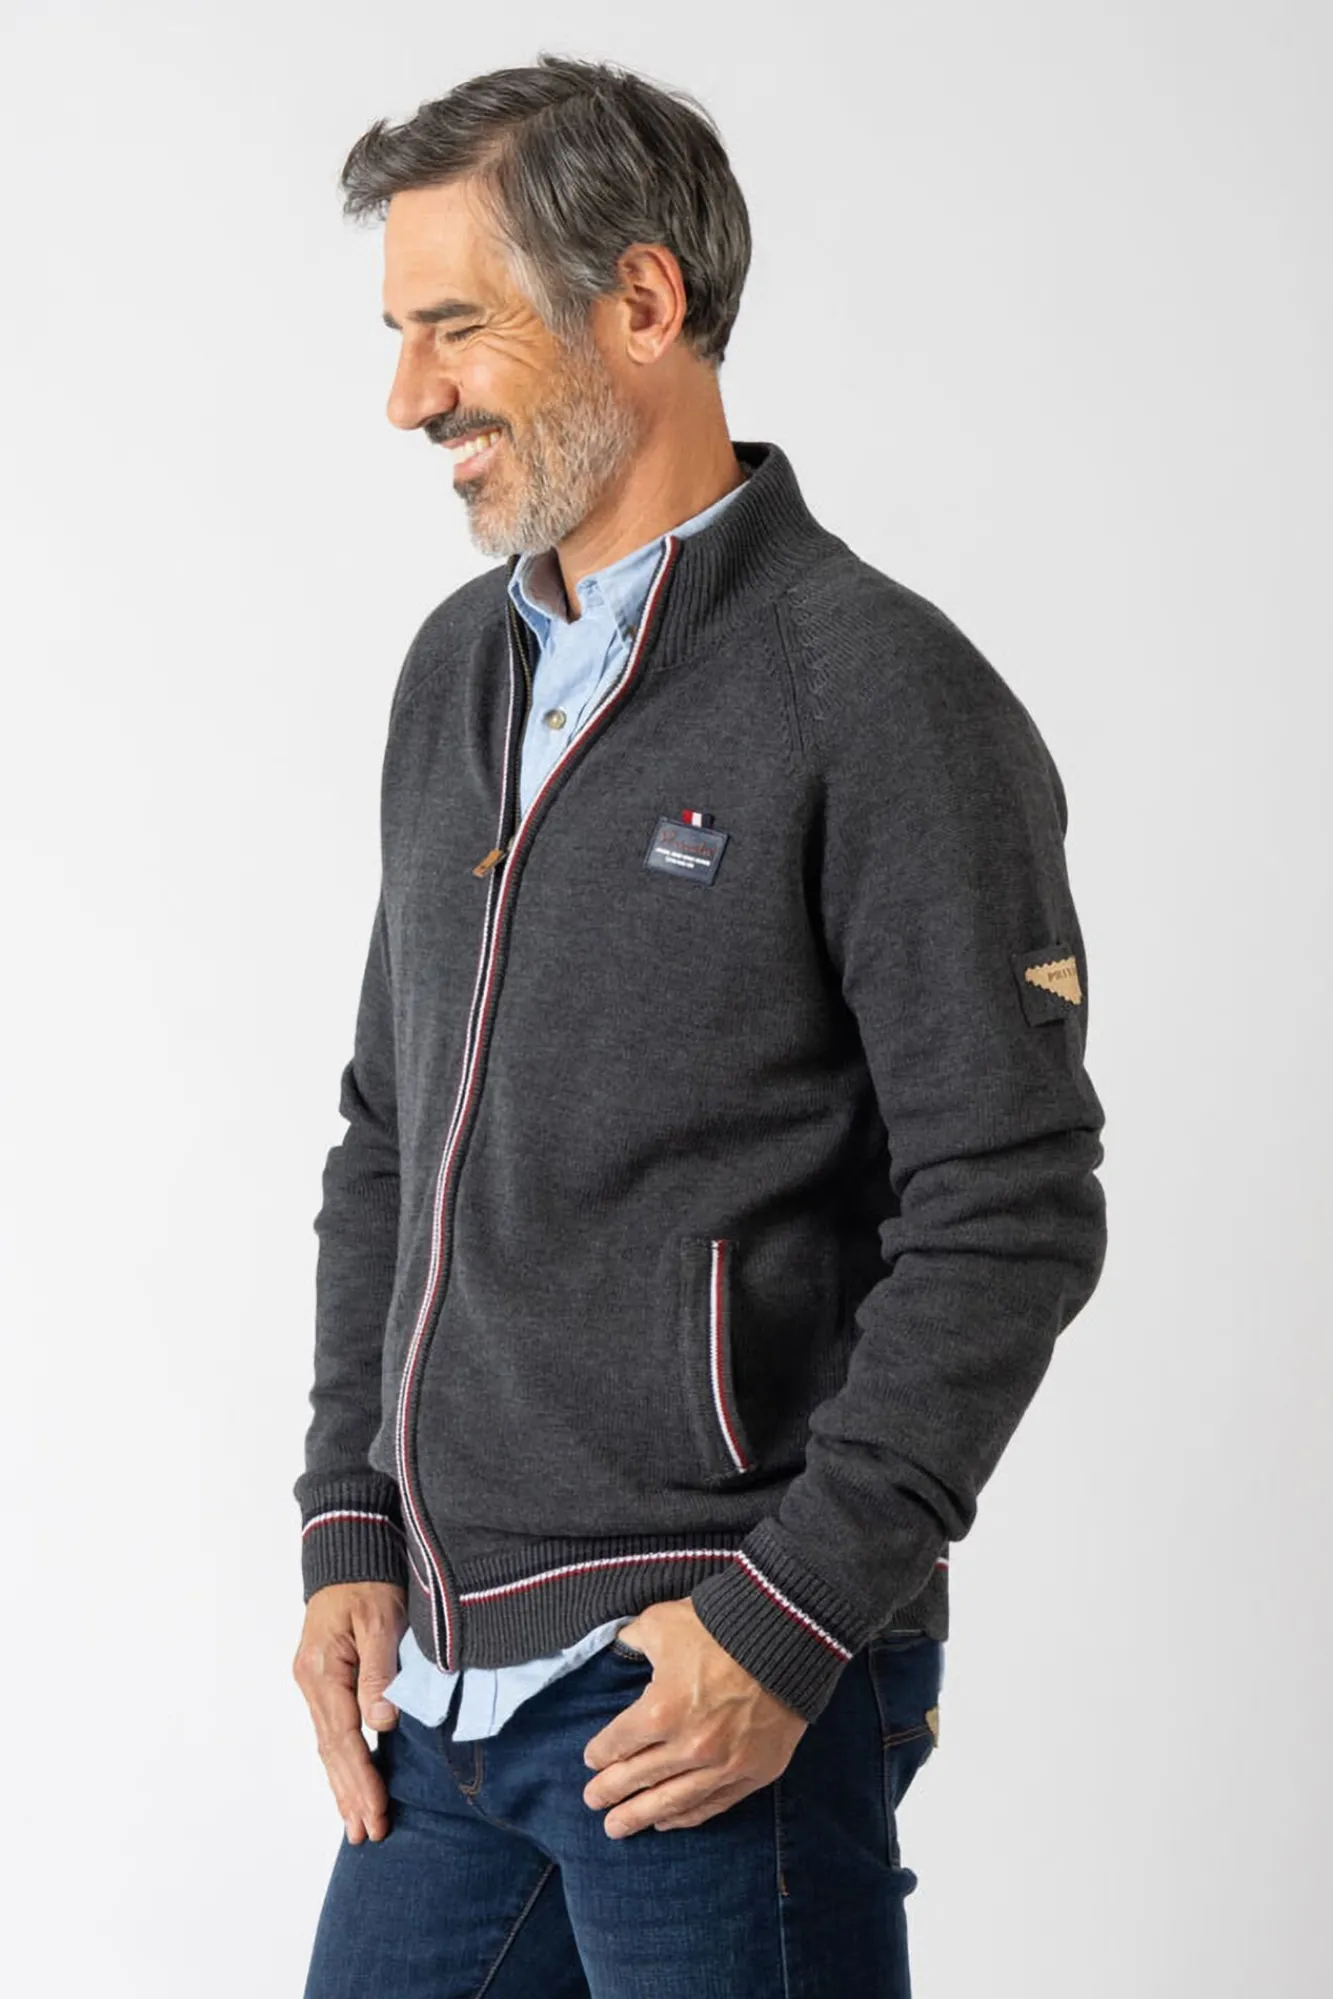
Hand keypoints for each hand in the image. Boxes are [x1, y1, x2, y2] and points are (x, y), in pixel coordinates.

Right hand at [292, 1581, 407, 1843]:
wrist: (349, 1552)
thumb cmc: (367, 1581)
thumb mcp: (381, 1619)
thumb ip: (380, 1670)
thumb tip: (382, 1722)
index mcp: (322, 1670)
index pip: (344, 1736)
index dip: (361, 1777)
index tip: (376, 1811)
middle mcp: (312, 1682)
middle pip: (332, 1750)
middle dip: (350, 1794)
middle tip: (369, 1833)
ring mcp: (315, 1683)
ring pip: (330, 1745)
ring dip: (344, 1785)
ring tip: (358, 1824)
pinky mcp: (325, 1680)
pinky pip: (333, 1731)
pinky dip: (343, 1762)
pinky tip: (351, 1784)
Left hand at [581, 1597, 806, 1836]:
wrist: (788, 1634)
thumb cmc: (719, 1626)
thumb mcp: (662, 1622)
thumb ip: (633, 1639)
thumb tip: (619, 1646)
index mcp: (660, 1711)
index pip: (618, 1743)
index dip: (600, 1754)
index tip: (592, 1760)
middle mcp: (689, 1747)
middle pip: (638, 1778)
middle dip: (610, 1793)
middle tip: (592, 1803)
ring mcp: (724, 1765)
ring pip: (672, 1802)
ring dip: (641, 1817)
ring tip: (617, 1827)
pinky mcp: (754, 1772)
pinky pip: (713, 1804)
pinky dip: (686, 1816)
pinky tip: (667, 1822)